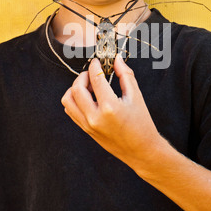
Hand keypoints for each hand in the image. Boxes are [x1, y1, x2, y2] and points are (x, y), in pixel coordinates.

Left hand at [61, 55, 164, 170]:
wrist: (141, 151)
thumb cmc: (142, 123)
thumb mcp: (136, 96)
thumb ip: (125, 74)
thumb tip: (116, 59)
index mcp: (110, 107)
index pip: (95, 78)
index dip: (95, 66)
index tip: (97, 61)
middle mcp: (95, 117)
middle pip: (76, 88)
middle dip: (83, 76)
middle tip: (92, 72)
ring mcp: (88, 125)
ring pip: (68, 100)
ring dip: (75, 88)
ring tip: (88, 86)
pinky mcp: (86, 130)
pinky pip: (71, 111)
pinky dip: (74, 100)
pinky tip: (87, 97)